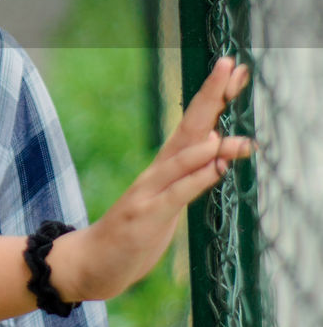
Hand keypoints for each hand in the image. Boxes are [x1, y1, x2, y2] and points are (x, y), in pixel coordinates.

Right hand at [47, 57, 253, 302]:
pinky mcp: (147, 215)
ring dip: (212, 144)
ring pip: (184, 159)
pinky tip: (216, 166)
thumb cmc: (135, 232)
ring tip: (236, 131)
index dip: (214, 95)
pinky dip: (197, 178)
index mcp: (167, 166)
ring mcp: (150, 190)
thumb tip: (214, 142)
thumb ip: (190, 172)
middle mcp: (159, 170)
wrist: (92, 260)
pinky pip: (177, 194)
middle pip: (190, 125)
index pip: (196, 122)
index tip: (234, 68)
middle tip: (231, 66)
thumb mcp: (169, 200)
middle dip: (211, 96)